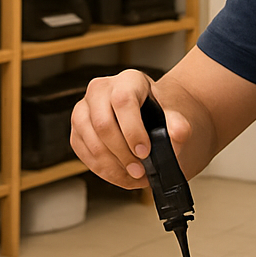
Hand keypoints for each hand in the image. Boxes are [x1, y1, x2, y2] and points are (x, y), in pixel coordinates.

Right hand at [69, 69, 192, 189]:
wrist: (148, 117)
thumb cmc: (158, 114)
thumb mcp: (173, 115)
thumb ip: (178, 124)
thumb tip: (179, 133)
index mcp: (128, 80)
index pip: (123, 101)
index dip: (133, 130)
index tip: (144, 152)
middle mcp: (100, 90)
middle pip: (102, 123)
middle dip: (122, 154)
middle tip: (140, 171)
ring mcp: (84, 109)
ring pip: (89, 140)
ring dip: (111, 165)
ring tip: (132, 176)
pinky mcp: (77, 130)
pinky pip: (82, 152)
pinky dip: (102, 169)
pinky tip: (120, 175)